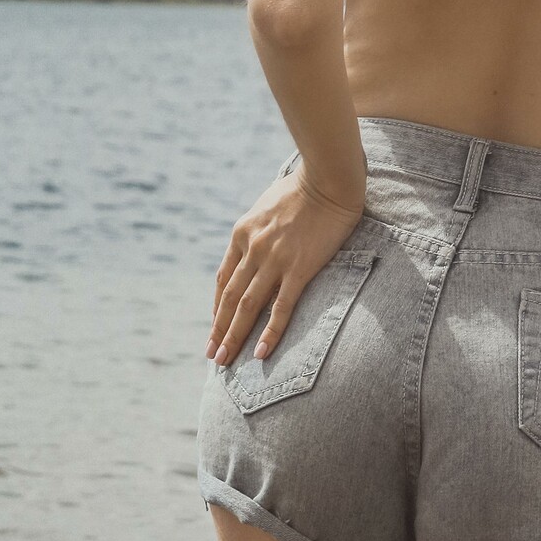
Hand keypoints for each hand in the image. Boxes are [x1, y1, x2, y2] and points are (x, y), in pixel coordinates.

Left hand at [207, 159, 363, 366]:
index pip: (223, 279)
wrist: (327, 179)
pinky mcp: (298, 268)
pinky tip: (260, 353)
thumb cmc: (301, 188)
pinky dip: (269, 333)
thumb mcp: (266, 205)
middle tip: (212, 355)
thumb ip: (257, 228)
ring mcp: (273, 260)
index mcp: (242, 233)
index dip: (217, 307)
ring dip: (234, 336)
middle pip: (229, 298)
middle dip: (219, 329)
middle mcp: (252, 249)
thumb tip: (256, 242)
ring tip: (225, 361)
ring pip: (247, 307)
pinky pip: (279, 307)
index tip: (215, 326)